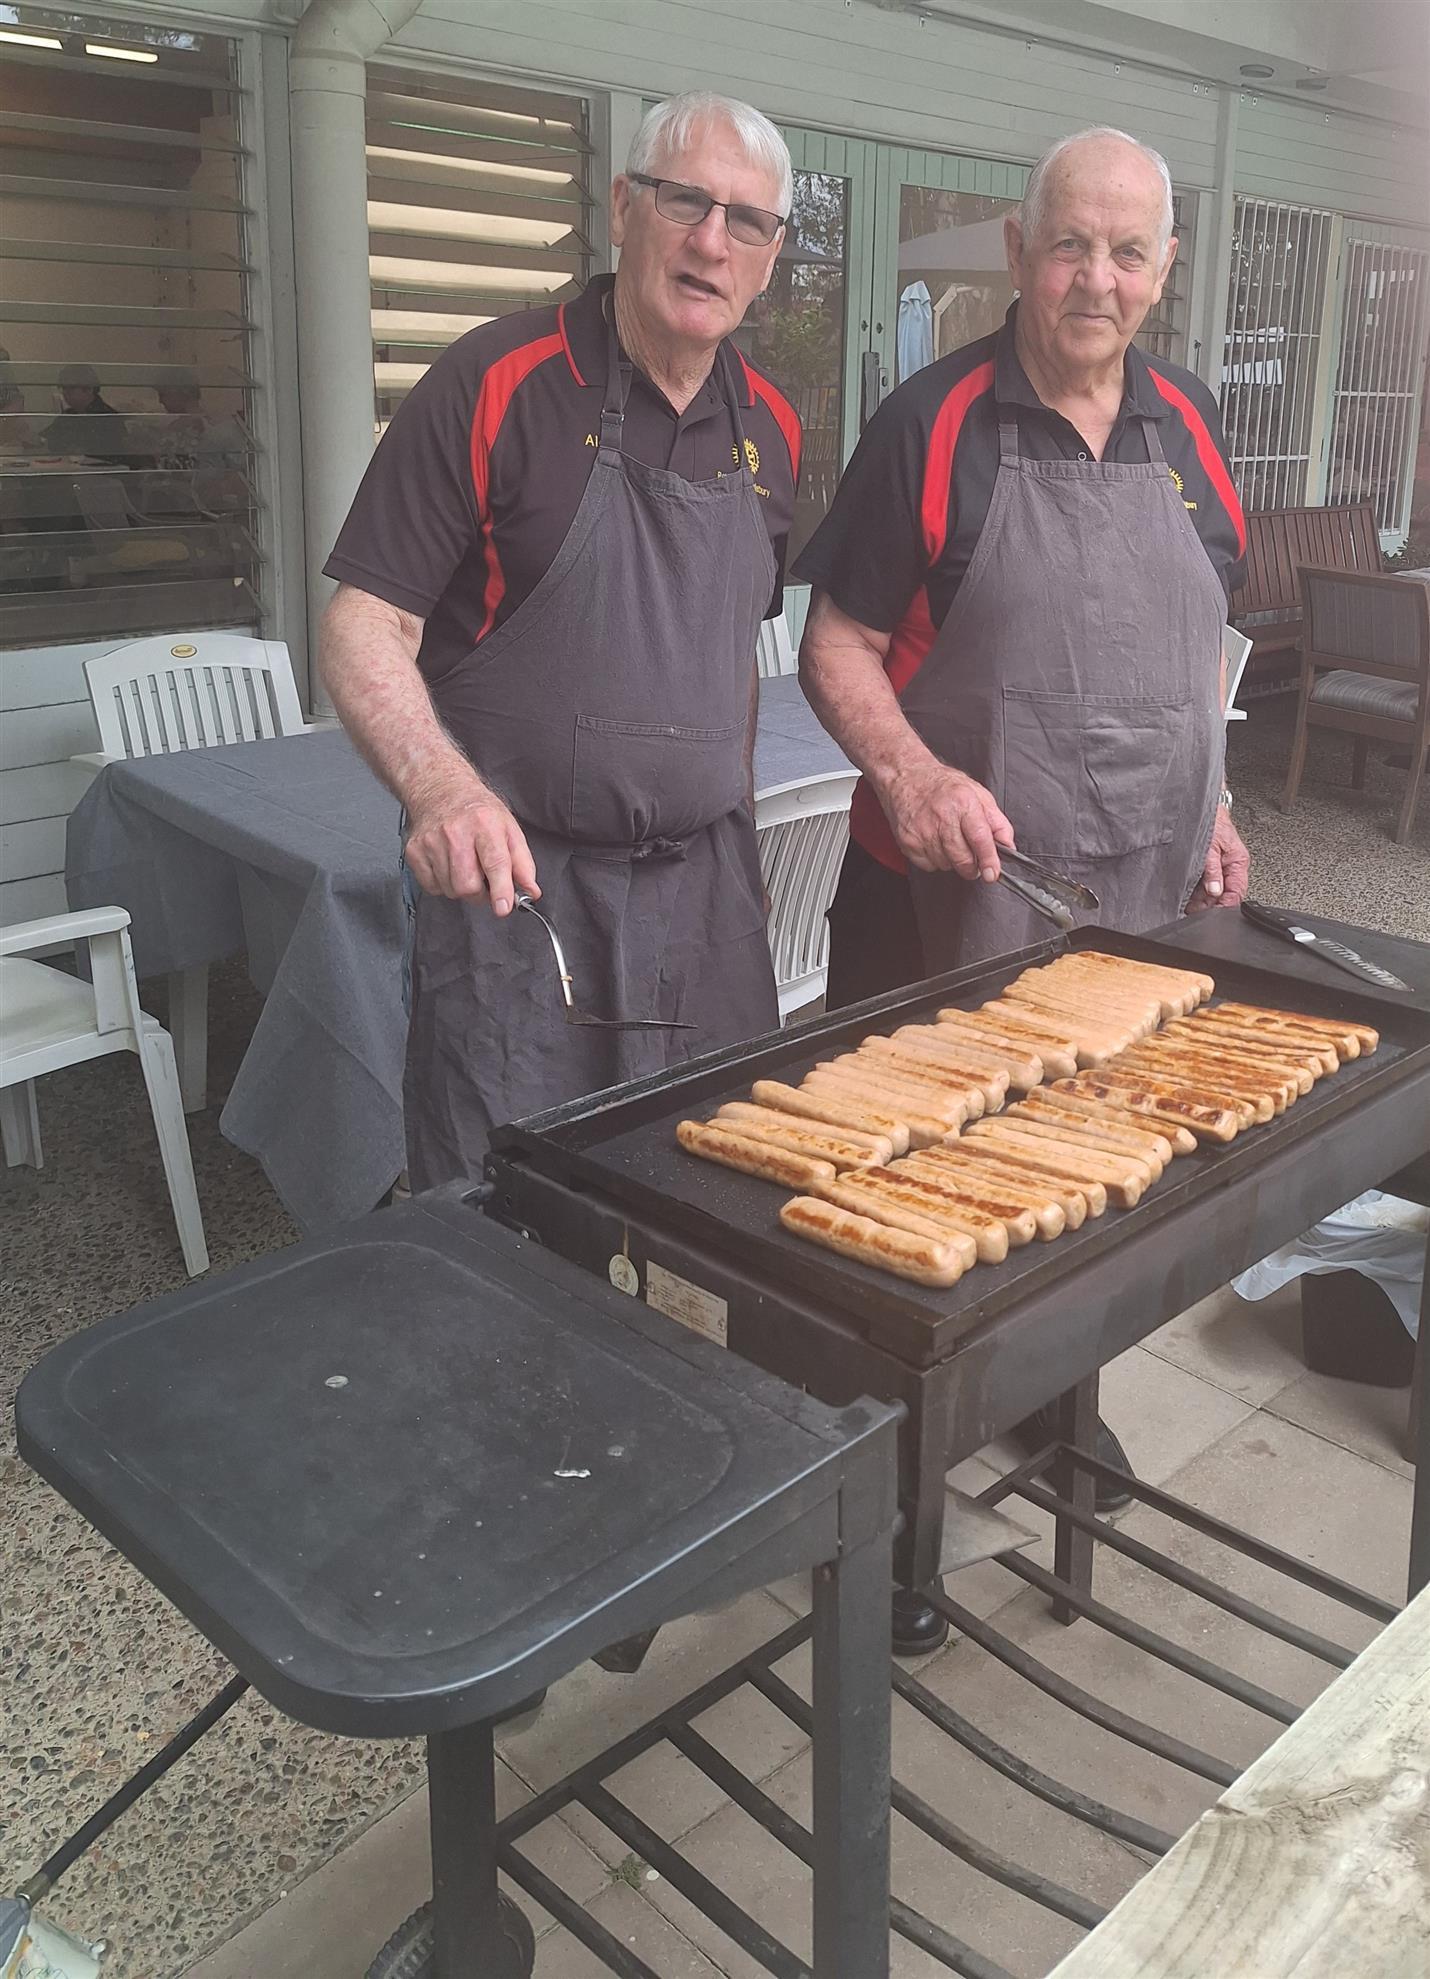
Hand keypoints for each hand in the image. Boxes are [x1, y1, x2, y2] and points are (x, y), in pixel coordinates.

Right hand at [403, 775, 538, 913]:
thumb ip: (523, 864)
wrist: (441, 790)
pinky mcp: (415, 851)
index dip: (501, 889)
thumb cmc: (478, 812)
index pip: (495, 863)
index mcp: (485, 825)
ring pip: (450, 889)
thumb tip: (531, 892)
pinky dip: (443, 884)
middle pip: (467, 885)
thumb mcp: (509, 830)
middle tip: (484, 881)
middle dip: (480, 893)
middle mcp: (456, 833)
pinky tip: (447, 865)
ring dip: (462, 887)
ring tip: (465, 866)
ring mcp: (432, 842)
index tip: (503, 908)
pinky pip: (432, 887)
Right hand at [878, 759, 1014, 880]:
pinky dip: (936, 859)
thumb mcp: (979, 795)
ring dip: (952, 860)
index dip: (988, 860)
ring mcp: (923, 831)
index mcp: (963, 803)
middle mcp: (942, 817)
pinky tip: (934, 841)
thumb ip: (997, 822)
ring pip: (946, 865)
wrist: (908, 778)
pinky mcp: (909, 842)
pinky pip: (929, 865)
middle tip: (973, 858)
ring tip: (949, 839)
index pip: (980, 839)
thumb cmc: (944, 786)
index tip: (992, 873)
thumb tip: (1008, 846)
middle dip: (972, 866)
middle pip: (962, 858)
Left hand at [1186, 805, 1249, 911]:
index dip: (1224, 906)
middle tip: (1193, 909)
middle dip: (1209, 904)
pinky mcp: (1211, 864)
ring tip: (1188, 902)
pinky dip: (1197, 889)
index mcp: (1238, 862)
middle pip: (1224, 894)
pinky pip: (1206, 882)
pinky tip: (1188, 893)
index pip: (1236, 892)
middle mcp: (1231, 866)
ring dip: (1201, 898)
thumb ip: (1212, 871)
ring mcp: (1221, 866)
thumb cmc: (1211, 821)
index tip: (1210, 913)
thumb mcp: (1209, 848)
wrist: (1204, 806)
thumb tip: (1215, 891)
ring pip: (1214, 890)